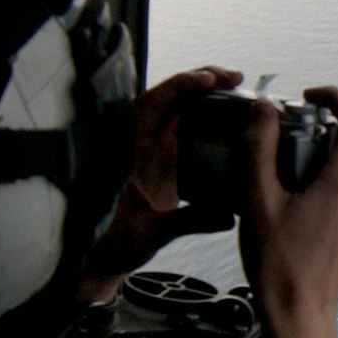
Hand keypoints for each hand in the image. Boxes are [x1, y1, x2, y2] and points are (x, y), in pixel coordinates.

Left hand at [76, 66, 241, 302]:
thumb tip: (228, 214)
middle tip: (236, 77)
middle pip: (169, 98)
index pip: (156, 104)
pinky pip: (180, 132)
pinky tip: (223, 121)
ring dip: (202, 98)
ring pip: (174, 112)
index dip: (183, 86)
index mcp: (134, 153)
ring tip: (234, 90)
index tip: (211, 79)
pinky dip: (201, 120)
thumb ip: (189, 221)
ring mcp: (150, 154)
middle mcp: (141, 146)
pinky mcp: (160, 166)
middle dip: (201, 82)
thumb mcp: (154, 232)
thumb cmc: (119, 244)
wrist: (102, 260)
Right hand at [239, 86, 337, 337]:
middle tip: (296, 128)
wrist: (300, 313)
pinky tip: (303, 192)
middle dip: (334, 122)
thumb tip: (263, 109)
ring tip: (294, 161)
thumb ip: (259, 148)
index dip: (335, 97)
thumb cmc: (278, 261)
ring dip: (335, 149)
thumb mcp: (257, 199)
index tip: (308, 97)